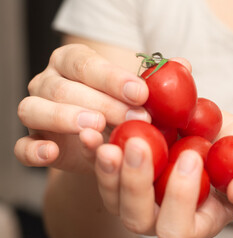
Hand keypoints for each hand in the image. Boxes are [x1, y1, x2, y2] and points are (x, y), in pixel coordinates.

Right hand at [14, 44, 149, 173]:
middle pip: (63, 87)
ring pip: (34, 109)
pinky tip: (52, 153)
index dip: (112, 78)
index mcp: (73, 63)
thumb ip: (156, 81)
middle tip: (134, 118)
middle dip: (101, 103)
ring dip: (64, 118)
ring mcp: (36, 111)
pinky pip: (21, 146)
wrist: (105, 141)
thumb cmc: (123, 110)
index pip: (86, 63)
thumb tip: (185, 65)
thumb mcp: (139, 96)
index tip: (141, 93)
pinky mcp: (33, 141)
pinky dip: (33, 150)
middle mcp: (49, 82)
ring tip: (95, 129)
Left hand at [95, 111, 232, 237]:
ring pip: (114, 194)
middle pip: (137, 215)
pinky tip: (93, 126)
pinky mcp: (134, 165)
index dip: (180, 198)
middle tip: (137, 145)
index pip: (179, 227)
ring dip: (106, 168)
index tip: (192, 155)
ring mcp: (146, 190)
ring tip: (103, 136)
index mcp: (198, 221)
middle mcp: (165, 212)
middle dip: (134, 183)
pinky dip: (95, 147)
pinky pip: (108, 164)